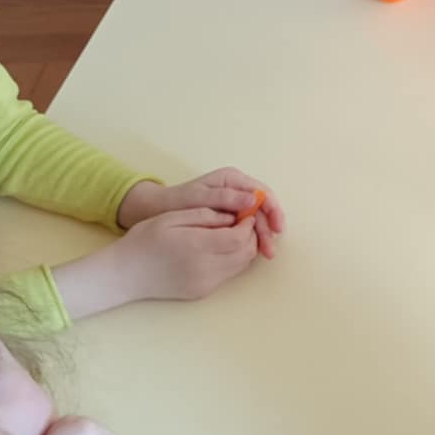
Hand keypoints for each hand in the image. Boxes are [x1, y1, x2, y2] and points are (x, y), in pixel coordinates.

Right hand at [115, 206, 259, 302]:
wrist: (125, 274)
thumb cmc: (144, 240)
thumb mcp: (172, 217)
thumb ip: (204, 215)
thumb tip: (232, 217)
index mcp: (196, 246)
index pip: (238, 237)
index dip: (247, 225)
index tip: (246, 214)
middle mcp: (205, 269)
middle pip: (245, 254)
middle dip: (250, 236)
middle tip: (243, 223)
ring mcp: (205, 284)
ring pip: (241, 266)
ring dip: (244, 249)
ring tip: (233, 235)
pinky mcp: (203, 292)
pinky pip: (228, 275)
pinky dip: (232, 261)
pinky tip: (220, 250)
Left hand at [121, 169, 284, 257]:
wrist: (156, 211)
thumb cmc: (176, 202)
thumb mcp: (200, 198)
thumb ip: (226, 198)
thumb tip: (254, 199)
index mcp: (232, 180)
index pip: (262, 193)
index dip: (273, 210)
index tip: (277, 228)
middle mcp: (236, 190)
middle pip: (262, 209)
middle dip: (269, 228)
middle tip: (269, 249)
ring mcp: (233, 205)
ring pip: (256, 220)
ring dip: (262, 237)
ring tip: (265, 254)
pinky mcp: (228, 218)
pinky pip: (245, 228)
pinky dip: (251, 239)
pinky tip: (253, 252)